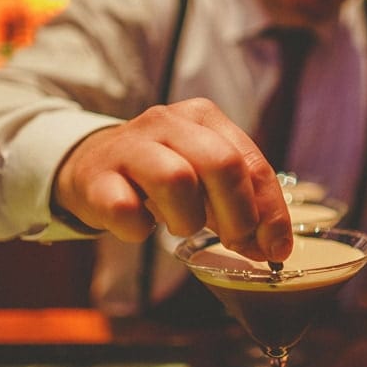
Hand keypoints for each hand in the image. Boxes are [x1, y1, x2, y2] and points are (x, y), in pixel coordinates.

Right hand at [53, 98, 292, 262]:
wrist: (90, 166)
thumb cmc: (159, 174)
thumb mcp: (204, 177)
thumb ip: (240, 204)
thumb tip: (273, 247)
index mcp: (203, 118)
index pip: (252, 162)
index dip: (270, 211)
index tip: (277, 248)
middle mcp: (167, 122)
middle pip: (221, 163)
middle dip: (238, 214)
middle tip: (236, 242)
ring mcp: (129, 147)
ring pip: (175, 179)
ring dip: (187, 219)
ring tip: (182, 227)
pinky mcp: (96, 178)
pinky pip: (124, 209)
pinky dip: (139, 229)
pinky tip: (140, 227)